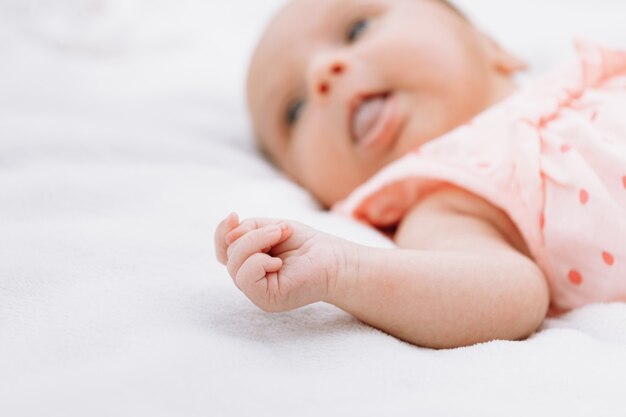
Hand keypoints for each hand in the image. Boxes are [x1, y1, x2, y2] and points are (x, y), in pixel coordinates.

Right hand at [214, 214, 349, 311]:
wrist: (335, 260)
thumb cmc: (306, 244)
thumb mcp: (271, 228)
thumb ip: (248, 230)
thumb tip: (229, 237)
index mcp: (250, 263)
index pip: (222, 250)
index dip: (221, 232)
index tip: (234, 215)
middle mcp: (250, 280)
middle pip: (229, 253)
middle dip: (252, 234)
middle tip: (281, 229)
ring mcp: (256, 293)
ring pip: (234, 263)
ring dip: (256, 241)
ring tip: (281, 235)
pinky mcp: (265, 300)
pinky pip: (245, 277)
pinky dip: (259, 262)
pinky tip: (278, 262)